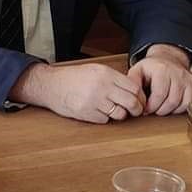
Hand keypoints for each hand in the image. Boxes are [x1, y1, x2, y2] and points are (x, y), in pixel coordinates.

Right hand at [10, 62, 146, 123]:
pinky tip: (97, 111)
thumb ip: (114, 79)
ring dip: (119, 114)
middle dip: (136, 109)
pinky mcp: (86, 113)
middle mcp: (102, 87)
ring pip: (120, 114)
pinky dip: (104, 118)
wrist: (51, 85)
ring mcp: (94, 101)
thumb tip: (134, 91)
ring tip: (112, 110)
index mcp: (106, 74)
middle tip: (135, 111)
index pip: (134, 88)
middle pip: (131, 102)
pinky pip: (105, 120)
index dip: (141, 97)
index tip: (140, 101)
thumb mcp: (96, 70)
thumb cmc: (73, 77)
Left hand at [128, 45, 191, 115]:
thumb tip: (132, 96)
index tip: (146, 109)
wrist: (168, 59)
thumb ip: (132, 82)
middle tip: (154, 110)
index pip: (160, 95)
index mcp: (162, 69)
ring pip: (184, 105)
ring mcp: (190, 80)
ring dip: (172, 111)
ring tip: (163, 107)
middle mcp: (178, 74)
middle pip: (172, 102)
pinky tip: (176, 106)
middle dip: (160, 111)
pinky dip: (185, 109)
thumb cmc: (152, 68)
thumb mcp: (137, 70)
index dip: (151, 107)